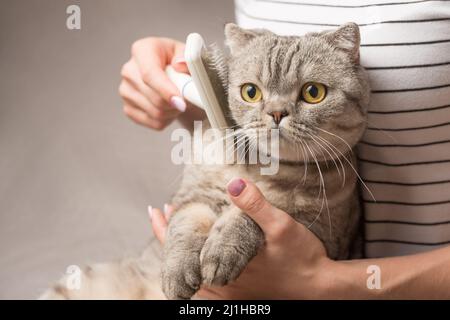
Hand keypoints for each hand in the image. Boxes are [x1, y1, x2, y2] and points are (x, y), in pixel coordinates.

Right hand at [119, 37, 196, 129]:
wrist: (168, 73)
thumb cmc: (177, 60)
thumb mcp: (186, 52)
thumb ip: (186, 57)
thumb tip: (180, 65)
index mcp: (142, 50)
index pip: (150, 74)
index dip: (166, 90)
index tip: (181, 103)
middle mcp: (129, 70)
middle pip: (154, 98)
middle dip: (176, 103)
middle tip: (187, 98)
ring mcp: (125, 91)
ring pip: (156, 113)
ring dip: (173, 111)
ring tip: (178, 100)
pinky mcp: (128, 108)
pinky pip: (154, 123)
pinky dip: (167, 119)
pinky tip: (169, 108)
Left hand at [150, 178, 334, 298]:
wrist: (319, 288)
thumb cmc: (301, 258)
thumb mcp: (281, 227)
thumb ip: (256, 206)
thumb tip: (233, 184)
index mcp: (226, 265)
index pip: (184, 248)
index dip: (166, 229)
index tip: (157, 210)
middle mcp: (222, 282)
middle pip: (183, 260)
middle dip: (169, 235)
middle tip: (160, 213)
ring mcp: (229, 289)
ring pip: (194, 268)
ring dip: (182, 246)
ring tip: (175, 224)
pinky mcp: (239, 291)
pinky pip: (207, 274)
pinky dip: (197, 257)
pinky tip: (202, 244)